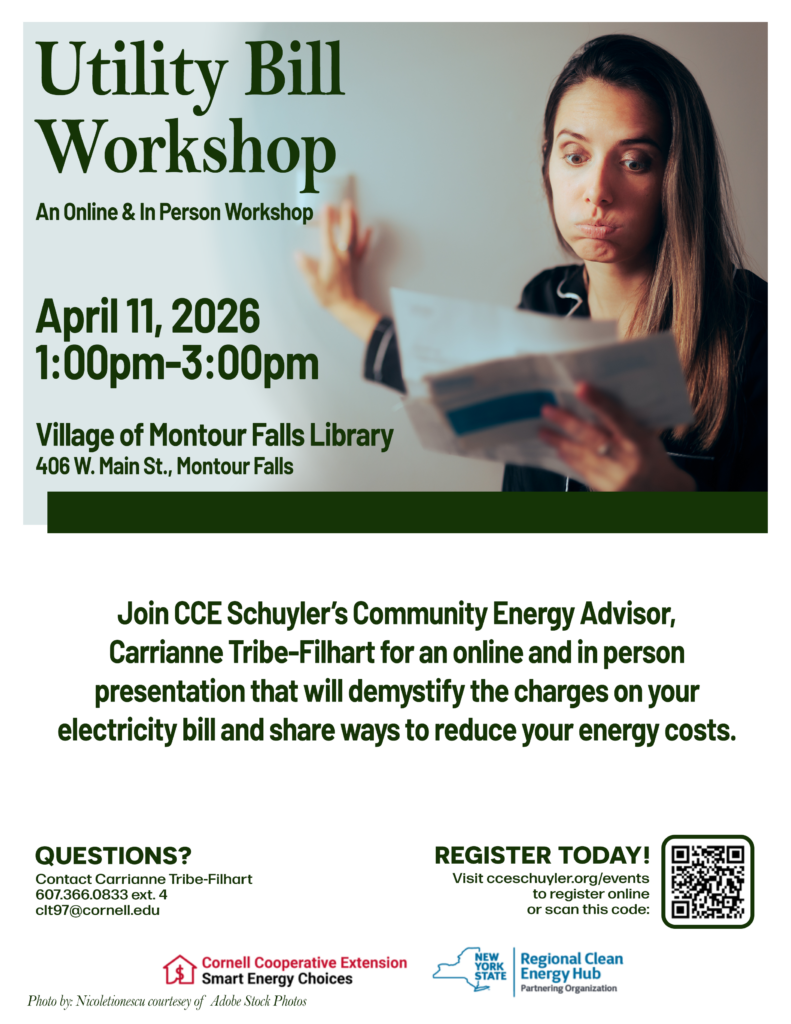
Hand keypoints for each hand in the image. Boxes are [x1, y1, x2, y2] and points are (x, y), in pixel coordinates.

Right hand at [294, 199, 380, 340]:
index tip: (326, 206)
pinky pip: (362, 248)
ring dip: (354, 221)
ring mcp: (351, 259)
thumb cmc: (330, 297)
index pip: (327, 235)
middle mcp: (342, 256)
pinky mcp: (356, 264)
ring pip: (354, 236)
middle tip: (345, 202)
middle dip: (344, 216)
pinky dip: (365, 238)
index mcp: (330, 258)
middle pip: (345, 231)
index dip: (327, 220)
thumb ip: (306, 268)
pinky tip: (368, 229)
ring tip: (353, 209)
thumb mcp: (314, 284)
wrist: (347, 307)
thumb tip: (298, 255)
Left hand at [539, 383, 695, 490]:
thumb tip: (599, 402)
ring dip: (560, 442)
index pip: (618, 418)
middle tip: (547, 410)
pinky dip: (571, 460)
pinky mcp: (607, 491)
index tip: (580, 387)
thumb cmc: (655, 460)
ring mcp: (616, 479)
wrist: (665, 495)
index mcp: (641, 442)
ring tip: (543, 431)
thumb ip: (627, 424)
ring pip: (583, 456)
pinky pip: (584, 472)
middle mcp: (628, 461)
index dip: (599, 402)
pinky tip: (559, 450)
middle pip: (592, 438)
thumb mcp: (648, 439)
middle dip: (567, 422)